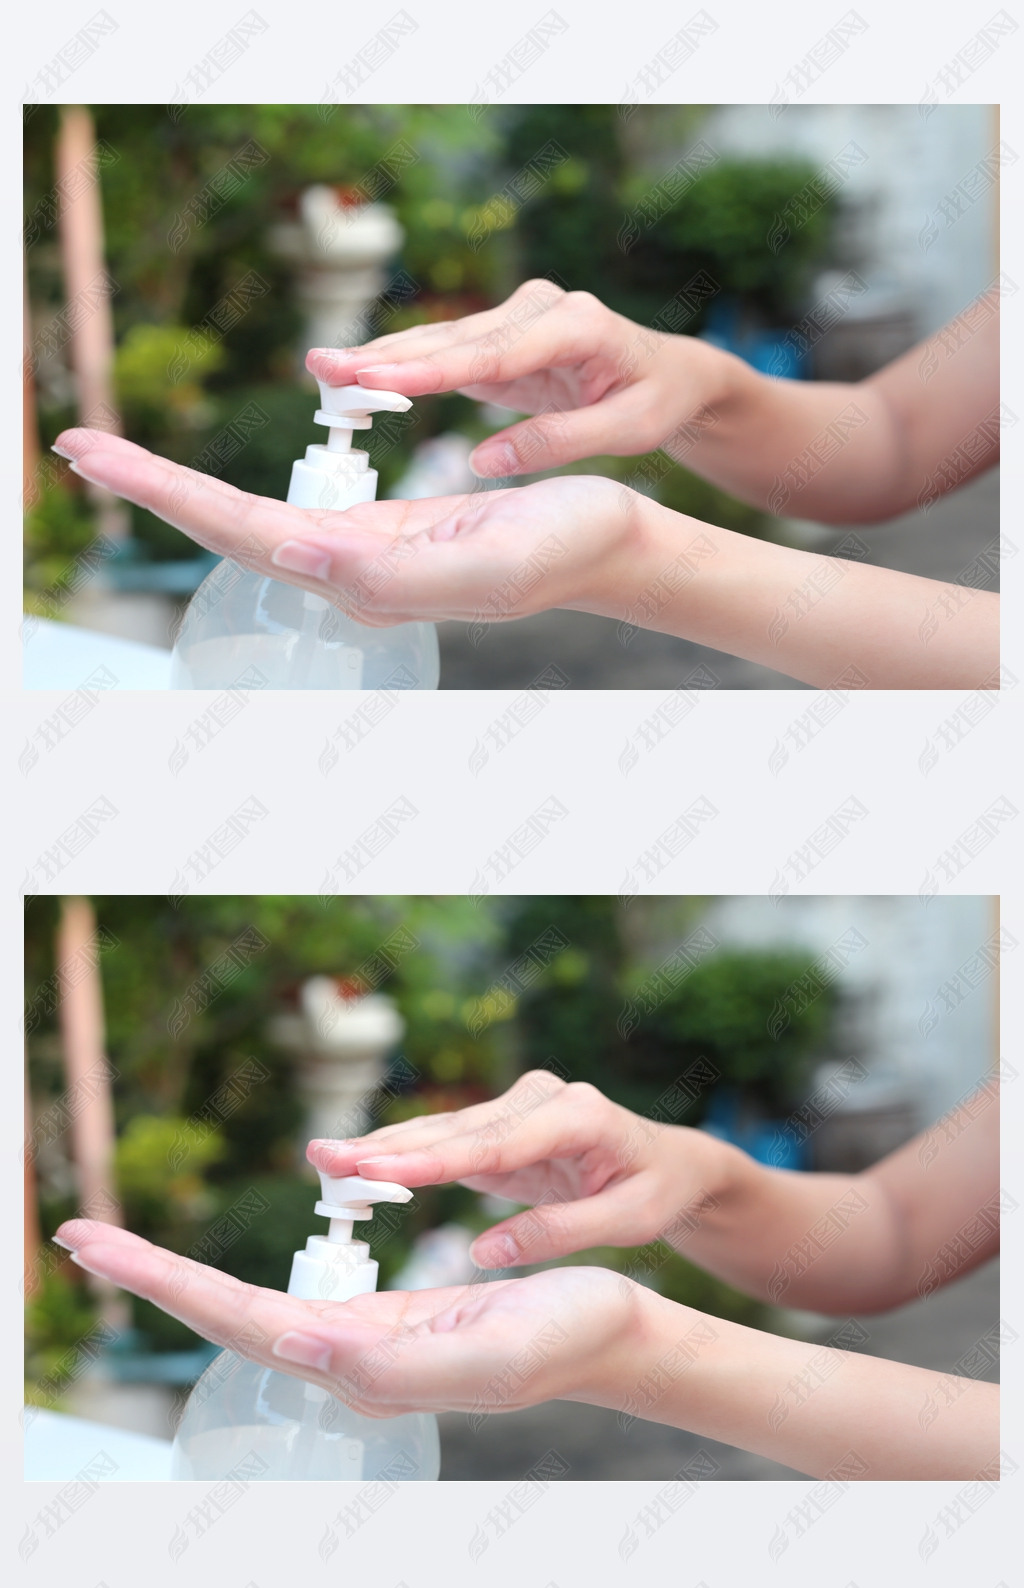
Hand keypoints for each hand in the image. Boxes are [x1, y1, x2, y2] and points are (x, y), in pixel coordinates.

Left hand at [52, 430, 645, 627]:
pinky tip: (205, 491)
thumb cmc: (563, 548)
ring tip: (118, 461)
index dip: (169, 492)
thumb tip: (294, 555)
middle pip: (228, 525)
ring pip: (249, 520)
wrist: (608, 543)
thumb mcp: (488, 564)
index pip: (243, 529)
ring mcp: (359, 555)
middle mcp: (347, 570)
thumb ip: (391, 576)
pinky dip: (232, 496)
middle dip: (150, 488)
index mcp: (364, 575)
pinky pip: (287, 514)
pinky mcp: (378, 535)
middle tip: (76, 447)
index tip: (97, 456)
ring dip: (179, 493)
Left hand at [53, 1220, 640, 1416]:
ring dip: (179, 1282)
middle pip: (224, 1313)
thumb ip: (392, 1366)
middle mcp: (346, 1357)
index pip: (239, 1319)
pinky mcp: (380, 1324)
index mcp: (362, 1362)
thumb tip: (296, 1345)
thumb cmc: (563, 1339)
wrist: (610, 1334)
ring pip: (248, 1309)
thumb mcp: (487, 1354)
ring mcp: (359, 1343)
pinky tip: (215, 1282)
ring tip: (124, 1253)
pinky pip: (289, 1300)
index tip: (96, 1246)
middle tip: (77, 1237)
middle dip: (148, 1277)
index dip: (166, 1281)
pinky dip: (234, 1284)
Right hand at [308, 278, 732, 476]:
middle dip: (385, 356)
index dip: (430, 370)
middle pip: (453, 339)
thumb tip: (485, 462)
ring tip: (322, 367)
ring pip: (441, 341)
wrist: (672, 372)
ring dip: (381, 357)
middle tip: (323, 367)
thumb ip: (560, 442)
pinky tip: (359, 375)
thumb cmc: (656, 402)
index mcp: (575, 325)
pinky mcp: (503, 335)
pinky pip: (447, 353)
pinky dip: (403, 366)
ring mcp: (518, 317)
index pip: (491, 353)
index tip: (377, 380)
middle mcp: (539, 308)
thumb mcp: (627, 432)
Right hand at [308, 1071, 721, 1268]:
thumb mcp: (629, 1222)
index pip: (494, 1143)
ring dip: (384, 1147)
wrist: (671, 1161)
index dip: (433, 1160)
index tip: (379, 1170)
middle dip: (388, 1146)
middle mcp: (541, 1098)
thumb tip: (486, 1253)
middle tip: (324, 1157)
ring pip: (444, 1131)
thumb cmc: (656, 1191)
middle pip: (456, 1129)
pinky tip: (361, 1163)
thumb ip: (561, 1233)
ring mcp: (519, 1105)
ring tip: (324, 1157)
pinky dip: (405, 1154)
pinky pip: (449, 1142)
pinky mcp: (504, 1123)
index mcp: (576, 1116)